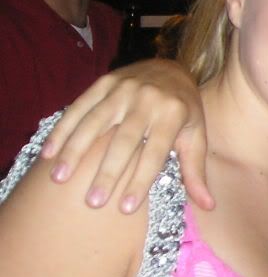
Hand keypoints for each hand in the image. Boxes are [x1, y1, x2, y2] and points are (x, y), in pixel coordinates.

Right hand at [39, 59, 212, 211]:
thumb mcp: (196, 136)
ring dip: (75, 151)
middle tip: (93, 202)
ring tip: (60, 179)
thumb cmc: (184, 111)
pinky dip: (62, 130)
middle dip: (108, 173)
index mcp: (173, 114)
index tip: (126, 209)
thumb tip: (209, 206)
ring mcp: (123, 88)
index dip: (141, 181)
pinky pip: (79, 107)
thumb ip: (196, 171)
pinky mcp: (103, 82)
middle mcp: (148, 99)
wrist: (171, 68)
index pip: (155, 154)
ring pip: (95, 123)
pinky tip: (49, 153)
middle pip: (124, 141)